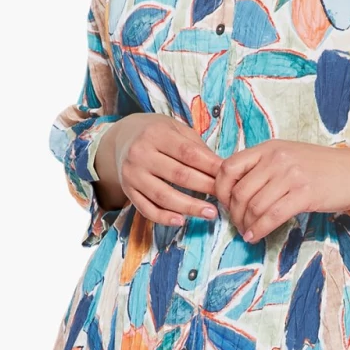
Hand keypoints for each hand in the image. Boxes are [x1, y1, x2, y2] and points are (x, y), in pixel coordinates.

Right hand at [102, 114, 222, 227]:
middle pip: (179, 175)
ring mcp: (132, 174)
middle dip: (205, 187)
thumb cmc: (157, 133)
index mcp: (156, 134)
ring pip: (163, 196)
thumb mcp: (175, 129)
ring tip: (211, 213)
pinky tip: (181, 221)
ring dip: (189, 207)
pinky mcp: (128, 191)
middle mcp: (140, 154)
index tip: (228, 177)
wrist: (121, 138)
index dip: (210, 167)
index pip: (188, 153)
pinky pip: (147, 209)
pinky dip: (164, 218)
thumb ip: (196, 147)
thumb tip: (222, 168)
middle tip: (225, 197)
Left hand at [216, 139, 349, 243]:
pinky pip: (272, 216)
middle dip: (234, 214)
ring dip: (246, 225)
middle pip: (239, 191)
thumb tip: (237, 191)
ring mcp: (290, 175)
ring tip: (248, 233)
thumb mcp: (289, 157)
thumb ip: (264, 168)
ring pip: (254, 206)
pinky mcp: (304, 194)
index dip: (220, 190)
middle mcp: (276, 159)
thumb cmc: (324, 168)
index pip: (229, 167)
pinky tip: (257, 236)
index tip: (226, 204)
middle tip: (239, 225)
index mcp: (269, 148)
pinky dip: (260, 230)